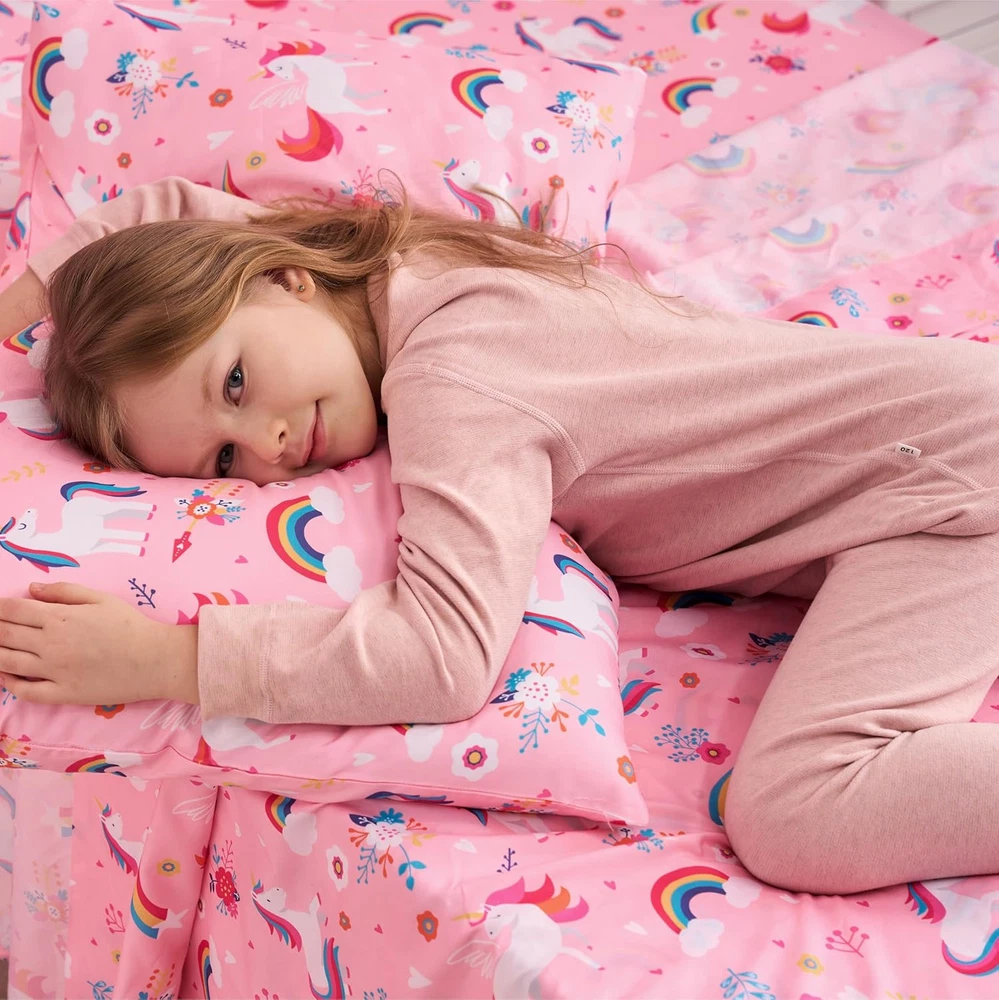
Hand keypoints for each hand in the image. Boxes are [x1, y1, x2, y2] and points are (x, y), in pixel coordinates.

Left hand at [0, 582, 198, 706]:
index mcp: (59, 618)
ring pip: (8, 663)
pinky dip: (10, 683)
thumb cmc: (131, 626)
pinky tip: (6, 676)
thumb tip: (32, 589)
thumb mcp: (101, 599)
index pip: (13, 610)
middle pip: (5, 635)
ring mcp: (54, 671)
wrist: (154, 660)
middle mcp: (51, 644)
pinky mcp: (62, 693)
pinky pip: (26, 691)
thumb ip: (64, 592)